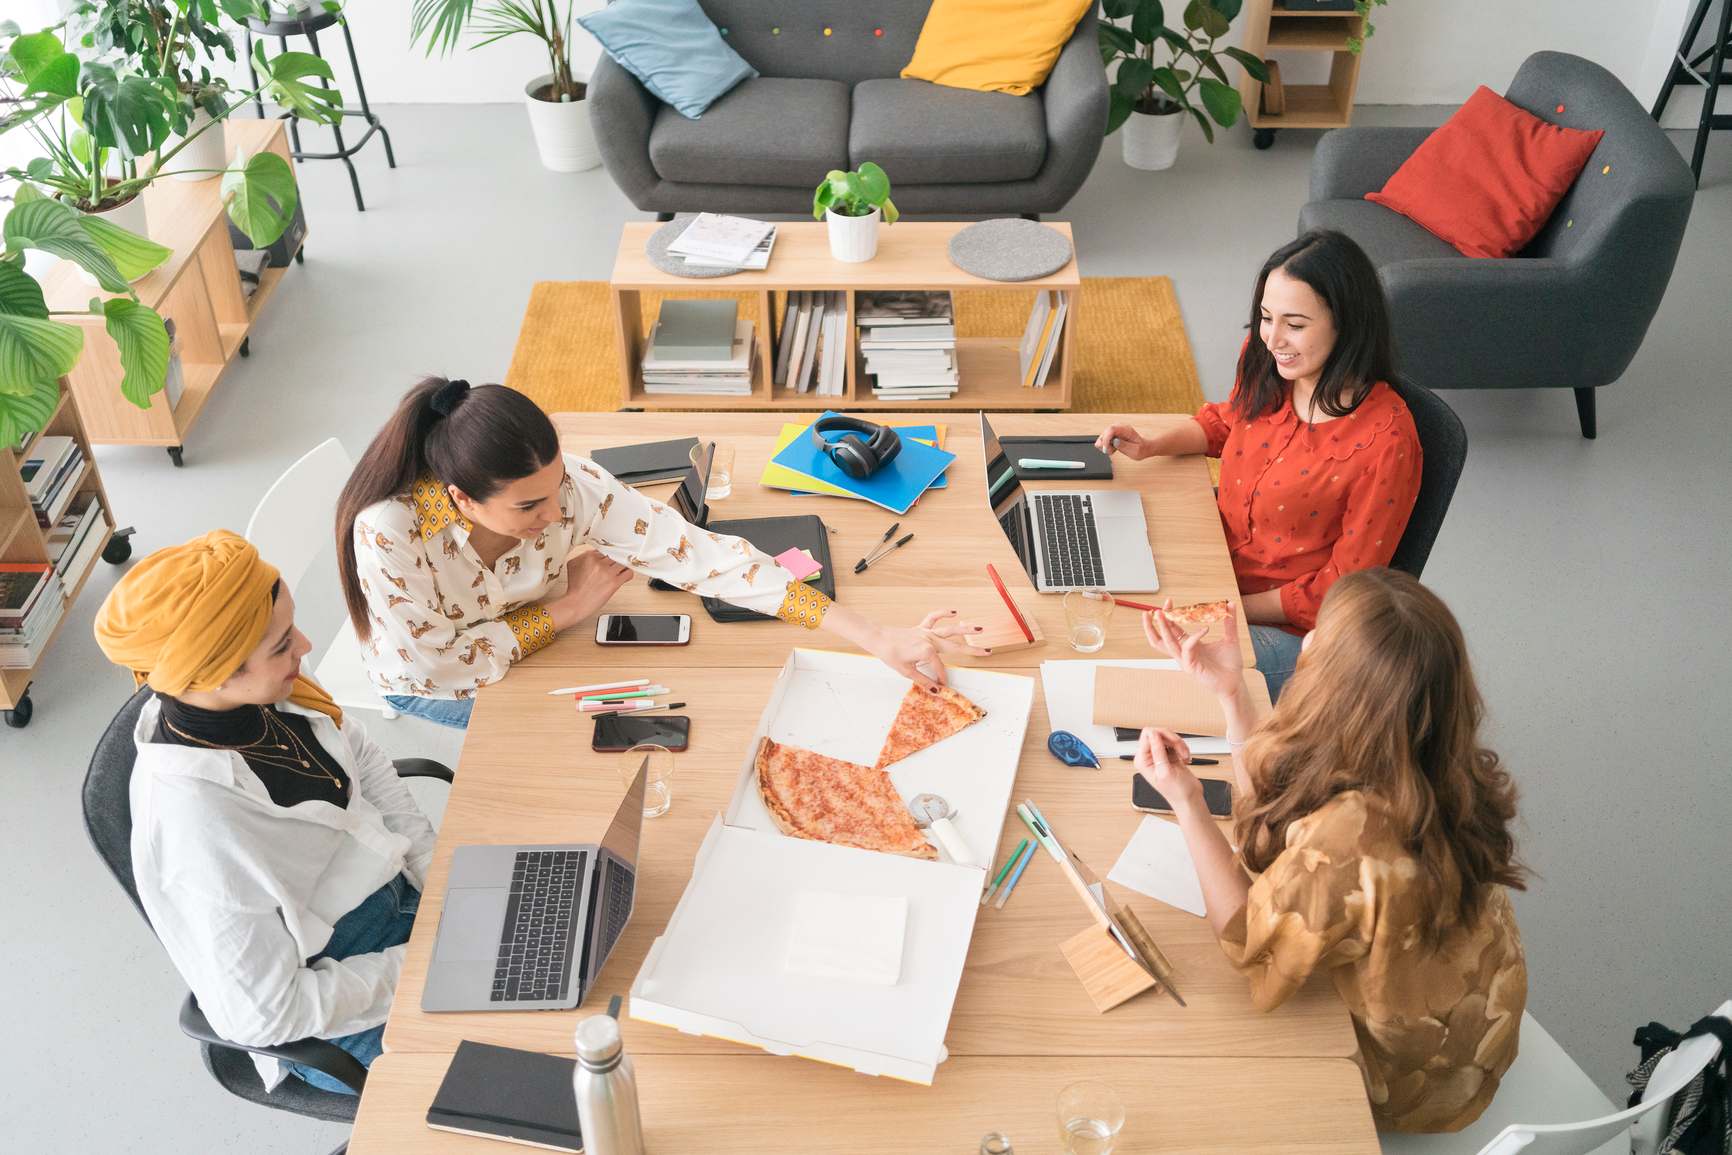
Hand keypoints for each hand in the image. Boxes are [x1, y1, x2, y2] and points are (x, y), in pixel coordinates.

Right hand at [551, 551, 632, 628]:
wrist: (575, 603)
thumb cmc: (575, 588)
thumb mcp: (573, 565)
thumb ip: (583, 556)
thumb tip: (594, 554)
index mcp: (589, 556)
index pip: (605, 550)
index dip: (608, 556)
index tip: (609, 559)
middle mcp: (598, 563)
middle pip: (615, 555)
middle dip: (615, 561)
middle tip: (615, 565)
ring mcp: (607, 572)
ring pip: (622, 562)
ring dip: (623, 567)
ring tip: (621, 571)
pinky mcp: (614, 582)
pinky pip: (628, 573)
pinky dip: (628, 574)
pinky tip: (625, 576)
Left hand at [866, 609, 980, 688]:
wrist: (878, 639)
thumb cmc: (890, 655)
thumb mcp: (907, 672)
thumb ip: (924, 681)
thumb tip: (937, 691)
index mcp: (927, 652)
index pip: (940, 668)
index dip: (942, 678)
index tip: (944, 686)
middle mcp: (930, 640)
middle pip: (955, 647)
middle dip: (972, 650)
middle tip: (988, 652)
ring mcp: (927, 632)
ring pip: (949, 630)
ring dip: (965, 628)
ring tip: (980, 628)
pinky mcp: (921, 627)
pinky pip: (934, 618)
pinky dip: (944, 613)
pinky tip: (955, 612)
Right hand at [1095, 423, 1148, 459]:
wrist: (1145, 447)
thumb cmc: (1142, 449)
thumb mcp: (1136, 450)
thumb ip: (1125, 446)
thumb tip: (1114, 441)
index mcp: (1127, 430)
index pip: (1112, 429)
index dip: (1106, 438)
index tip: (1106, 448)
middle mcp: (1120, 428)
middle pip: (1106, 432)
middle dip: (1104, 443)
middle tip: (1109, 452)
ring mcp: (1116, 431)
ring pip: (1103, 435)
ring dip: (1104, 445)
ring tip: (1112, 451)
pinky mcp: (1114, 435)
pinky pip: (1104, 439)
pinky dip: (1105, 445)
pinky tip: (1112, 449)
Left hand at [1136, 727, 1203, 812]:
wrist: (1189, 799)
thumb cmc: (1176, 792)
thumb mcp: (1165, 771)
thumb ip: (1158, 751)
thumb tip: (1153, 734)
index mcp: (1142, 760)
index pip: (1147, 735)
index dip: (1162, 735)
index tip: (1173, 742)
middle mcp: (1149, 757)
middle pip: (1158, 733)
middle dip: (1172, 739)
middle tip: (1180, 750)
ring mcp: (1159, 755)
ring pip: (1168, 737)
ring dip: (1179, 745)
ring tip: (1184, 756)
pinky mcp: (1170, 755)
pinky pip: (1175, 743)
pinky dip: (1182, 748)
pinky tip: (1185, 758)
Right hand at [1144, 600, 1243, 700]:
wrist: (1235, 682)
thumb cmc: (1230, 664)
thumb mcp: (1230, 638)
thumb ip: (1229, 622)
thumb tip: (1231, 604)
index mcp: (1189, 645)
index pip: (1172, 629)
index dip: (1169, 616)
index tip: (1169, 602)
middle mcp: (1184, 653)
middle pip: (1161, 638)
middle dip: (1155, 623)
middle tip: (1154, 610)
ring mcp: (1185, 660)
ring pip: (1167, 643)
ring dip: (1162, 628)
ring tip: (1162, 614)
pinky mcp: (1190, 666)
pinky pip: (1187, 648)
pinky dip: (1194, 637)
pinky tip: (1204, 629)